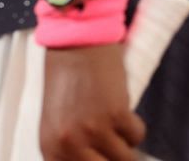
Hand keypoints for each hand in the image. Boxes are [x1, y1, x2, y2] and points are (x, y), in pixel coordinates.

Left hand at [41, 43, 144, 160]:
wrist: (75, 40)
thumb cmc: (65, 78)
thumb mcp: (57, 122)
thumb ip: (70, 149)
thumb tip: (96, 160)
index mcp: (51, 149)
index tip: (106, 156)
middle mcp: (70, 145)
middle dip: (115, 159)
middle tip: (119, 147)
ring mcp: (93, 130)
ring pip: (126, 159)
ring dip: (126, 143)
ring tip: (117, 125)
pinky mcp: (116, 114)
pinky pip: (137, 135)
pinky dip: (134, 126)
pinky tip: (122, 108)